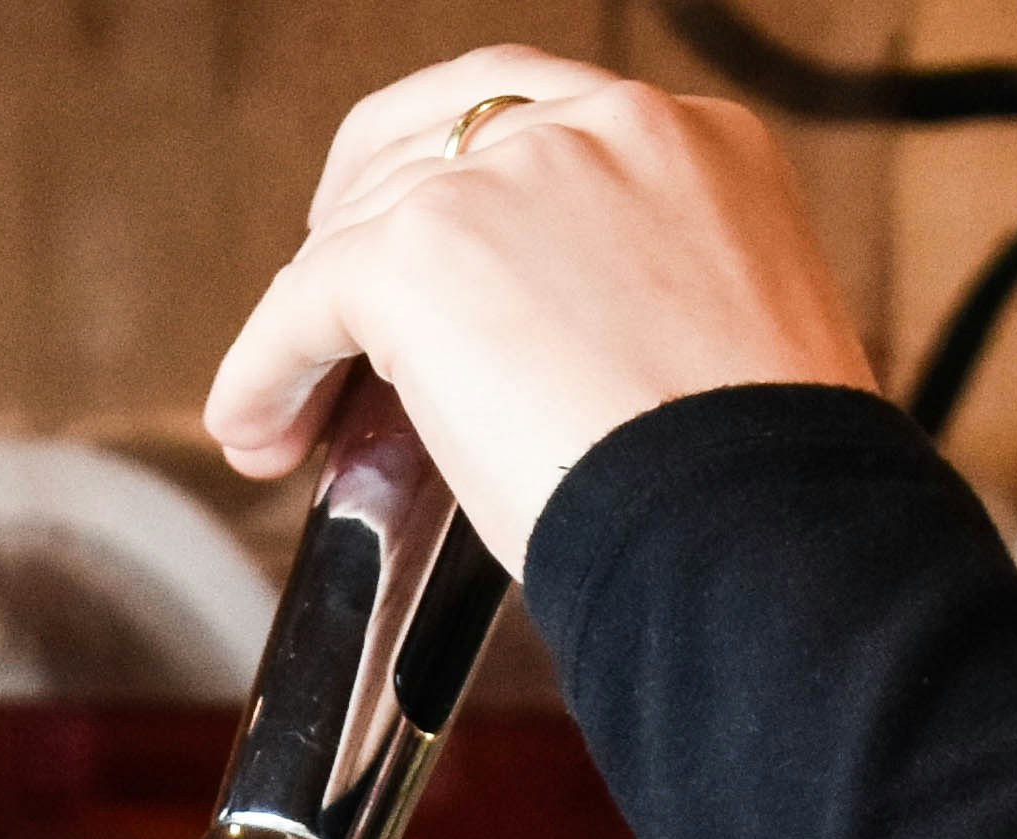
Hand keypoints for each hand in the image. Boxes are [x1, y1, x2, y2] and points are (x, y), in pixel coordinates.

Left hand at [204, 50, 874, 578]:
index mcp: (698, 147)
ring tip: (284, 413)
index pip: (539, 122)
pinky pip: (304, 301)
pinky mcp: (426, 251)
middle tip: (332, 324)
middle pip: (431, 145)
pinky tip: (254, 426)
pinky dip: (264, 367)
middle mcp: (607, 128)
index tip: (434, 258)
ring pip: (363, 223)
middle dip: (366, 235)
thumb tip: (564, 374)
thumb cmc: (762, 504)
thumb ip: (645, 312)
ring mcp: (512, 175)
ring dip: (307, 321)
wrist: (758, 538)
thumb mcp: (728, 358)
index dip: (460, 188)